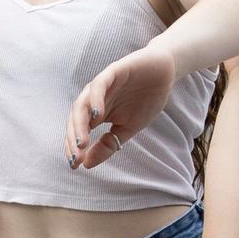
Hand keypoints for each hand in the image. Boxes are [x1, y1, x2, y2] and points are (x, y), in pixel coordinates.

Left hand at [67, 44, 176, 169]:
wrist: (164, 73)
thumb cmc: (145, 100)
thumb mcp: (128, 128)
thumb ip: (110, 144)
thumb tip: (87, 164)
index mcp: (95, 113)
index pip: (78, 131)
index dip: (74, 148)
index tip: (74, 166)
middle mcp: (93, 99)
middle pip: (75, 120)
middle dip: (74, 140)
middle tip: (75, 158)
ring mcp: (101, 86)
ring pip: (82, 104)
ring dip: (80, 124)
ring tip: (82, 143)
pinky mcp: (112, 72)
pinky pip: (99, 85)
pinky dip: (95, 99)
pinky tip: (97, 115)